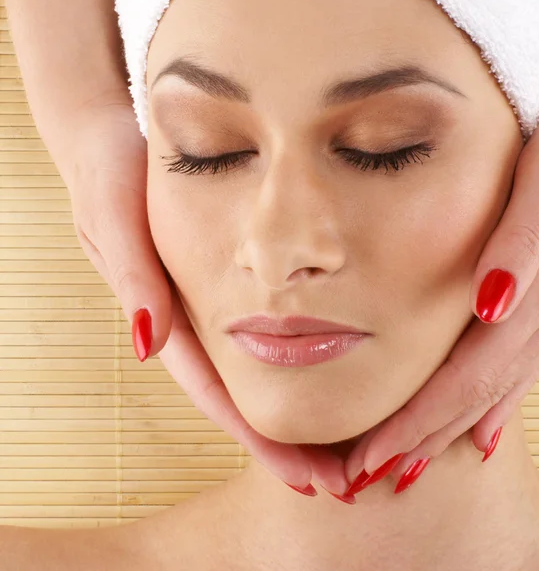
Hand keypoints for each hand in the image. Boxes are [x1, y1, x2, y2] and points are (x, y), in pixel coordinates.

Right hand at [63, 98, 350, 499]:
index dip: (258, 436)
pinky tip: (326, 366)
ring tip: (345, 446)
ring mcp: (207, 301)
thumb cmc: (111, 172)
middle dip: (287, 443)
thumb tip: (147, 344)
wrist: (114, 137)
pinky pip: (261, 327)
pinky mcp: (223, 278)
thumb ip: (132, 274)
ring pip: (256, 367)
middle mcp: (189, 317)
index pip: (216, 389)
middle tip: (341, 482)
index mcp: (165, 314)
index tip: (304, 477)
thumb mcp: (114, 216)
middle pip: (243, 393)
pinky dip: (292, 355)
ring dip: (296, 409)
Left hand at [344, 69, 538, 492]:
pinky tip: (482, 431)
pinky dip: (491, 407)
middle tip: (370, 480)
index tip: (371, 461)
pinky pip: (519, 368)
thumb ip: (524, 241)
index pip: (466, 380)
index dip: (417, 424)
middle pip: (475, 397)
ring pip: (494, 390)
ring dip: (448, 432)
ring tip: (409, 465)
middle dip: (420, 441)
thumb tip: (490, 306)